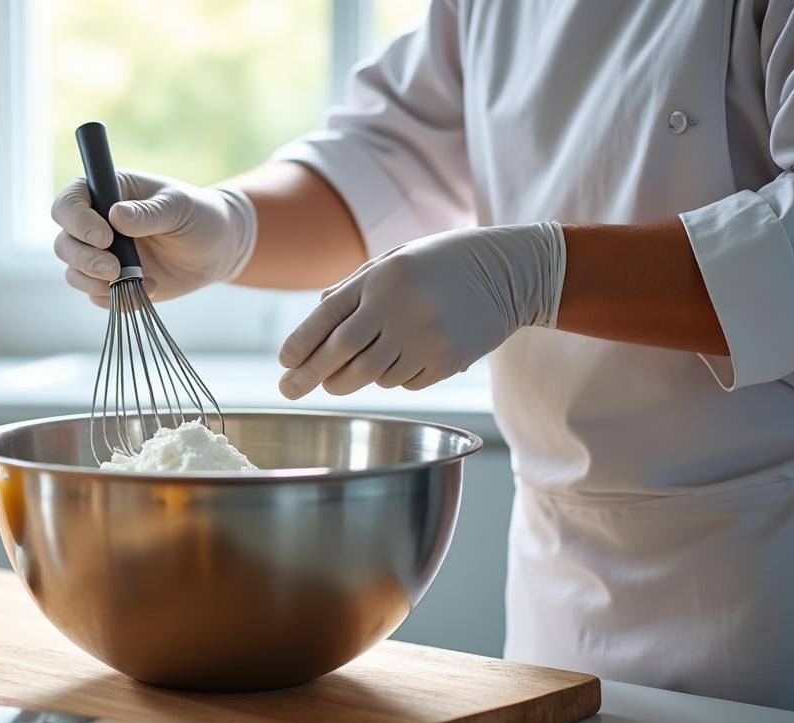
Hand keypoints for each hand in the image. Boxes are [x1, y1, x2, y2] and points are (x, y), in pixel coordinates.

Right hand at [51, 170, 256, 305]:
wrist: (217, 249)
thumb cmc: (199, 216)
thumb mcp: (180, 207)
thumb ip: (150, 212)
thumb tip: (116, 216)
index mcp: (107, 193)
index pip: (69, 203)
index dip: (77, 221)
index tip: (106, 238)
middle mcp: (96, 224)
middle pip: (64, 243)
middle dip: (85, 260)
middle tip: (115, 269)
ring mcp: (102, 255)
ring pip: (74, 273)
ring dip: (97, 283)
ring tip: (138, 280)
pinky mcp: (112, 282)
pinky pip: (98, 297)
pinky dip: (119, 299)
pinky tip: (152, 289)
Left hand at [277, 223, 565, 397]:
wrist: (509, 271)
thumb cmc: (441, 263)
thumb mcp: (393, 262)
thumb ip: (352, 289)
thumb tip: (313, 322)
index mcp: (382, 279)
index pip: (327, 318)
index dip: (300, 344)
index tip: (284, 362)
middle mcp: (400, 309)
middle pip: (341, 355)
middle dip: (310, 376)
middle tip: (290, 389)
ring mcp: (425, 338)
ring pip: (371, 376)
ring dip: (352, 379)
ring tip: (346, 374)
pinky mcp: (447, 361)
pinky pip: (404, 383)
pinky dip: (393, 377)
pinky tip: (404, 356)